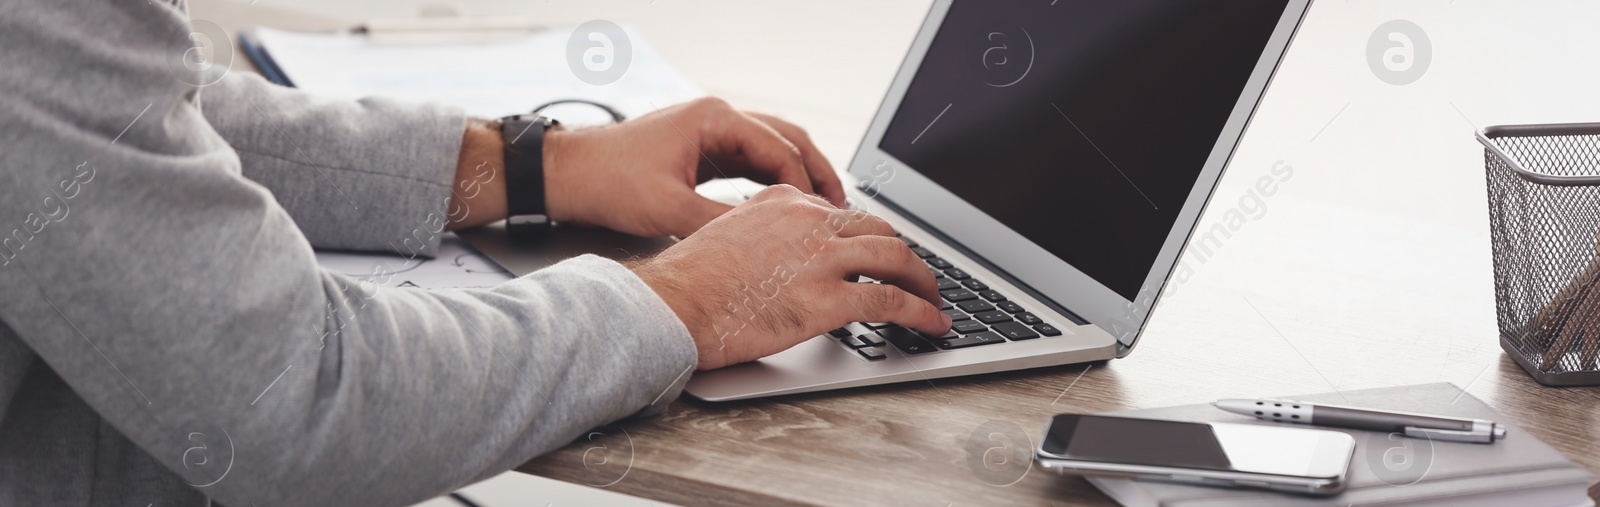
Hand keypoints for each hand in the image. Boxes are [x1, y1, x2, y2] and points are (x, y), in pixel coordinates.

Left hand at [543, 97, 846, 237]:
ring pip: (773, 149)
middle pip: (788, 139)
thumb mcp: (669, 210)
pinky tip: (787, 207)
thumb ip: (722, 223)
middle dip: (817, 173)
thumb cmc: (609, 182)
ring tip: (823, 210)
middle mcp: (718, 118)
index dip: (807, 185)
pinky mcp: (704, 150)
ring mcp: (712, 132)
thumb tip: (767, 242)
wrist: (570, 175)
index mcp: (714, 119)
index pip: (780, 149)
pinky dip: (774, 181)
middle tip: (842, 207)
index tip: (824, 216)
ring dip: (799, 176)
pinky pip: (752, 161)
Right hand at [631, 185, 951, 369]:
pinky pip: (892, 301)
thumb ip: (765, 238)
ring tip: (935, 302)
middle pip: (879, 229)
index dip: (868, 238)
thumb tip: (784, 263)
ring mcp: (821, 257)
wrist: (671, 305)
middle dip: (905, 254)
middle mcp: (808, 221)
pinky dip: (921, 313)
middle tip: (917, 277)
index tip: (878, 255)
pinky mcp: (829, 298)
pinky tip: (932, 325)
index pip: (842, 212)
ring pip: (896, 258)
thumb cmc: (686, 284)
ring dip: (924, 281)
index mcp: (783, 202)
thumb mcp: (727, 238)